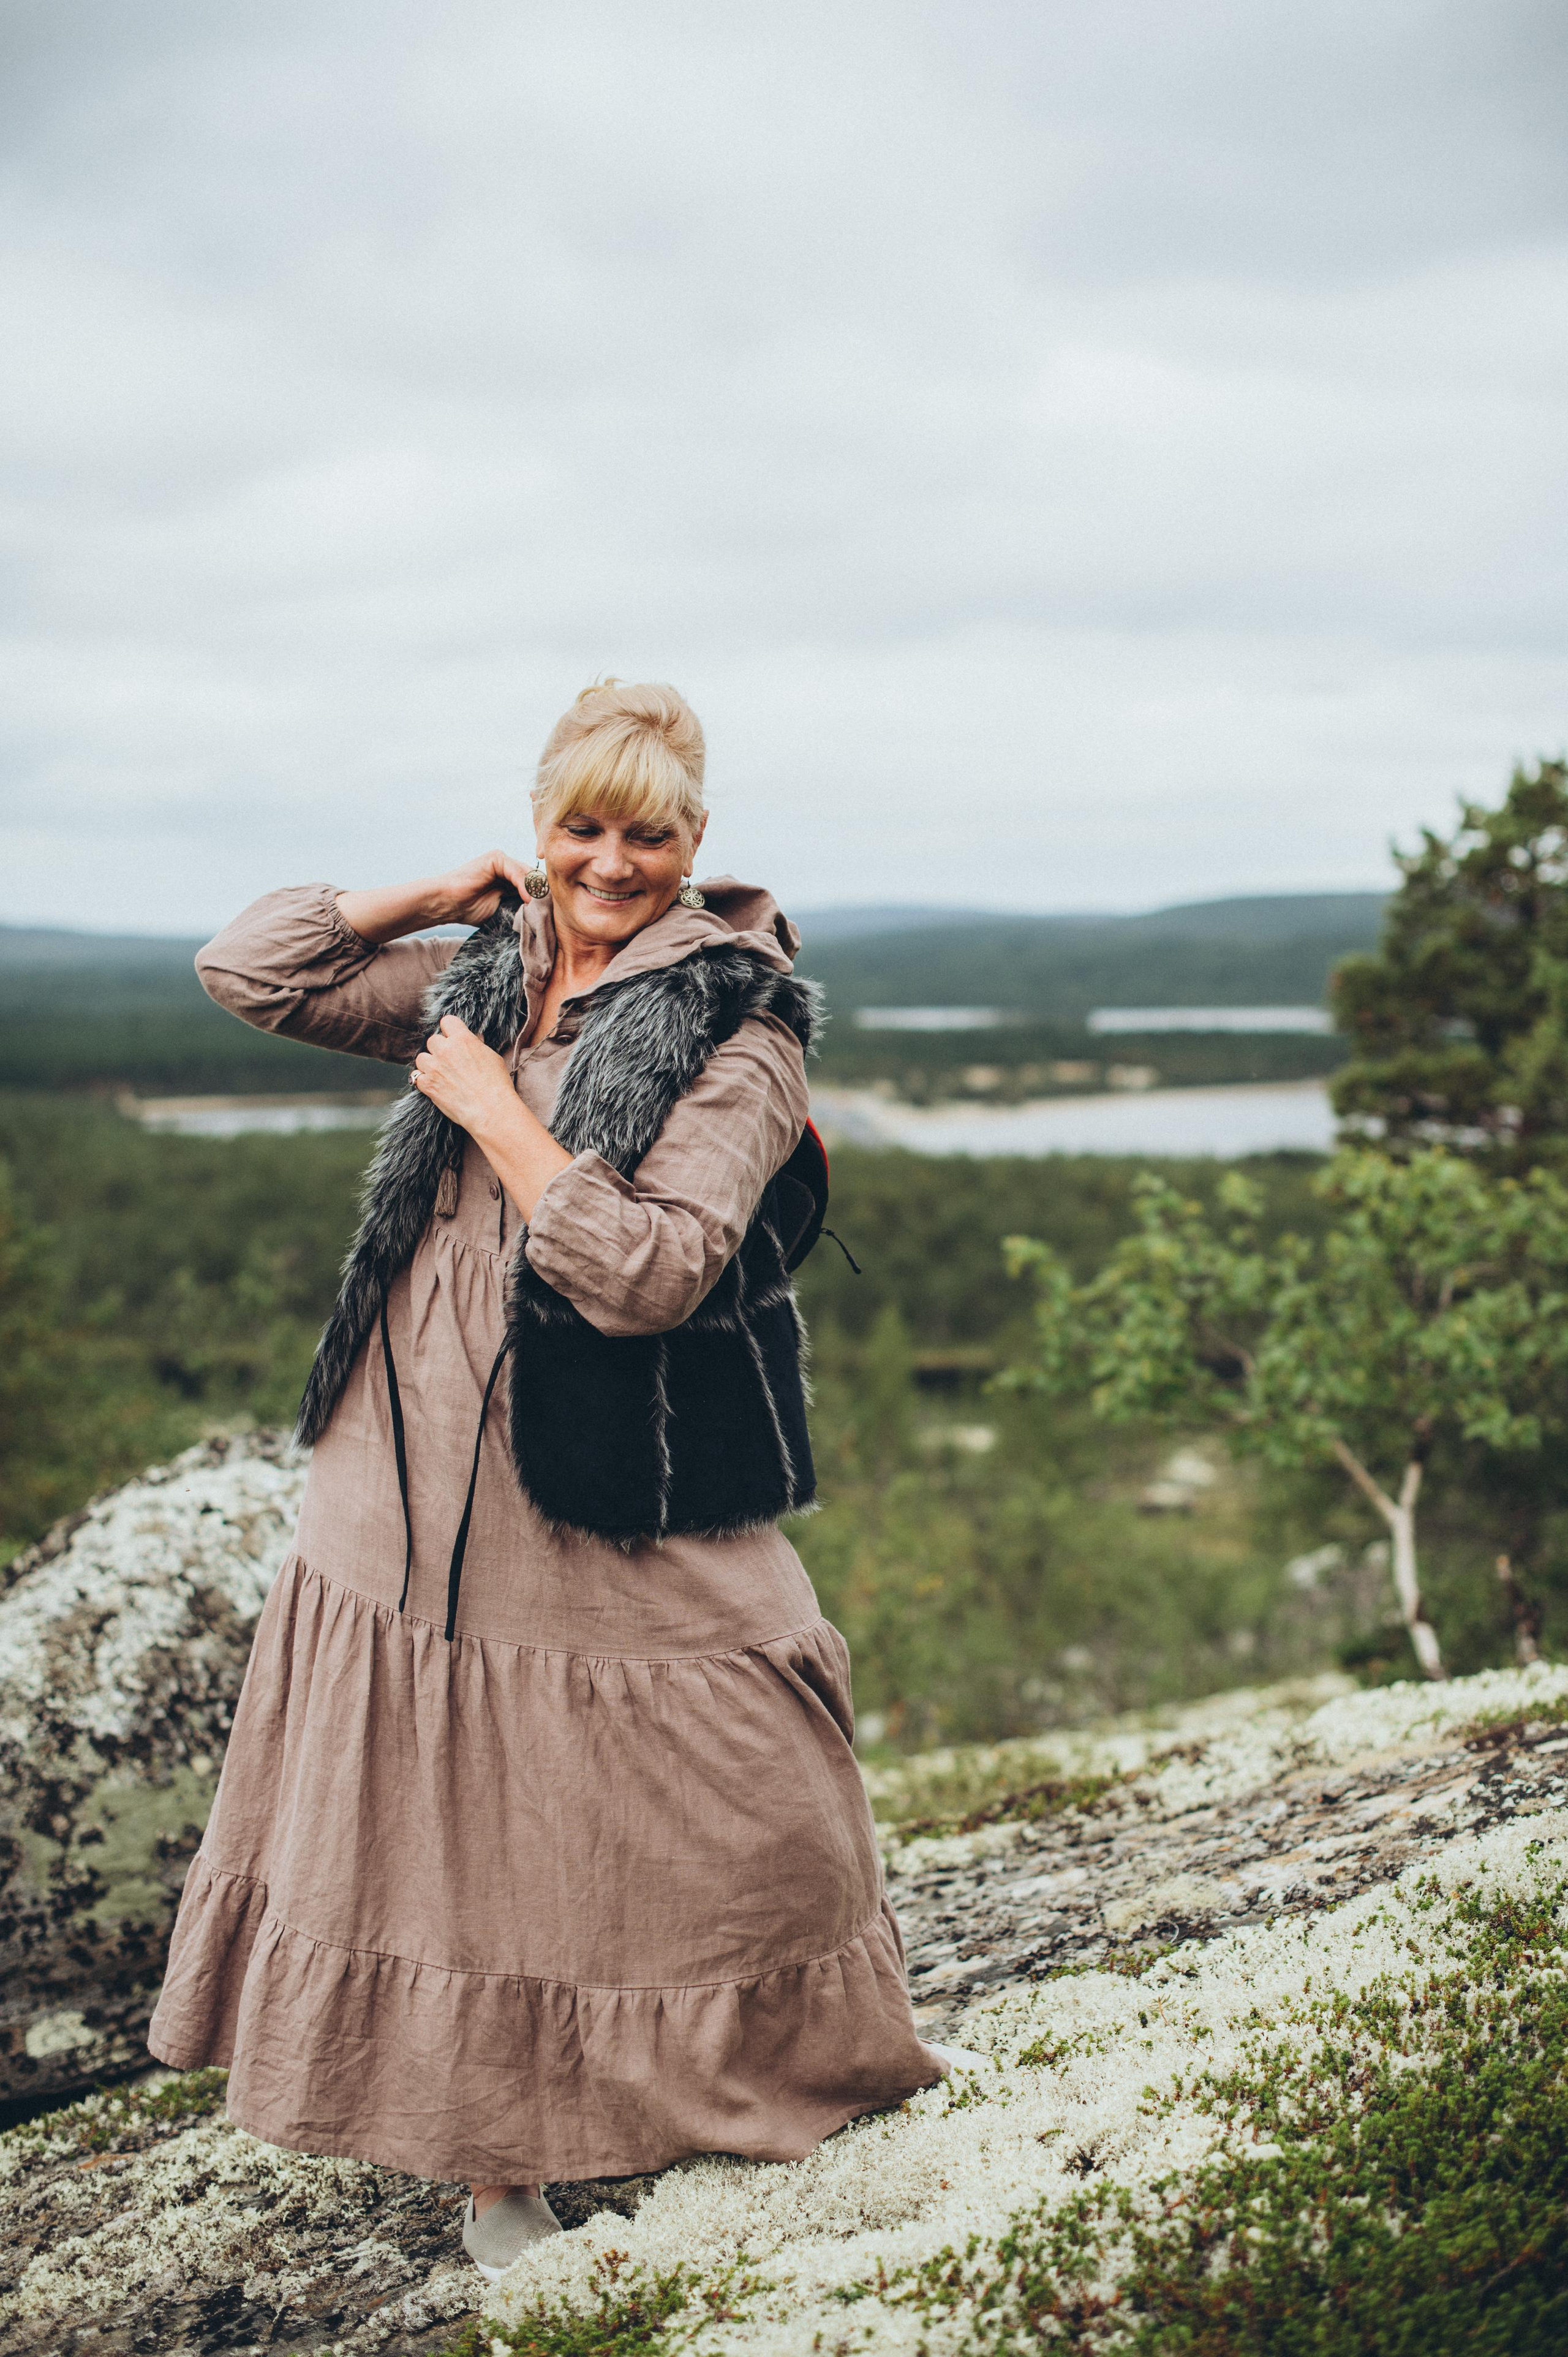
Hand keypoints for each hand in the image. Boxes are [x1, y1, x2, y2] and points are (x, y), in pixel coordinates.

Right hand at [336, 851, 534, 945]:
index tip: (552, 914)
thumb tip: (545, 913)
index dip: (544, 898)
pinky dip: (524, 885)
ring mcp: (502, 860)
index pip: (535, 885)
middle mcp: (508, 866)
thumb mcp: (503, 910)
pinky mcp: (496, 858)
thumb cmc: (470, 910)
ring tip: (540, 908)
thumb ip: (521, 906)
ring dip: (535, 892)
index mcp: (510, 878)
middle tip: (552, 912)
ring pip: (528, 874)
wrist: (448, 904)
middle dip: (543, 894)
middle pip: (535, 878)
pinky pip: (516, 871)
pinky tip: (527, 899)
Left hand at [410, 1015, 516, 1133]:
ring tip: (439, 1073)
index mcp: (462, 1039)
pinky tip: (433, 1084)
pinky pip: (416, 1077)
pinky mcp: (428, 1085)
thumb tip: (472, 1039)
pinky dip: (423, 1080)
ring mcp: (435, 1067)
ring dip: (428, 1064)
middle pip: (432, 1040)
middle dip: (439, 1049)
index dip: (449, 1030)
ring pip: (421, 1057)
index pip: (447, 1021)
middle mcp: (445, 1050)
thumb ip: (477, 1046)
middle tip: (449, 1060)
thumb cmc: (496, 1084)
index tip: (452, 1038)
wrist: (490, 1109)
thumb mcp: (492, 1057)